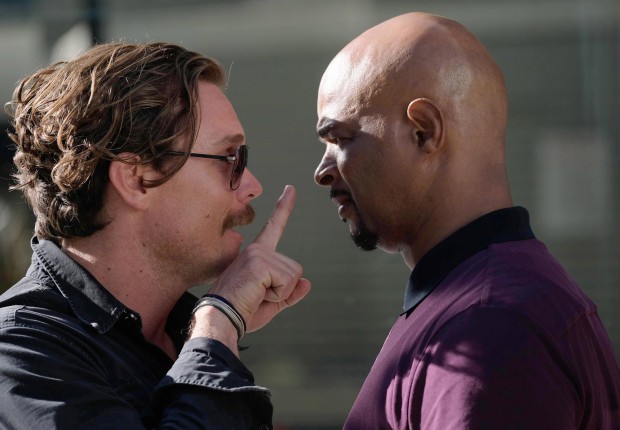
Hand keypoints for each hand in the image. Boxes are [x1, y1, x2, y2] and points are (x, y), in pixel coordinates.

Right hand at [208, 185, 310, 332]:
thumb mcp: (270, 303)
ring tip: (256, 294)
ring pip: (293, 275)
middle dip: (283, 289)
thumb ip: (289, 293)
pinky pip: (287, 281)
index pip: (274, 227)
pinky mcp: (259, 261)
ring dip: (279, 292)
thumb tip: (307, 283)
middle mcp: (257, 249)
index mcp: (257, 254)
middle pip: (294, 269)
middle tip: (258, 295)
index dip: (284, 208)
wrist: (221, 319)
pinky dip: (277, 294)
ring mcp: (257, 253)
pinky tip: (257, 294)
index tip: (291, 188)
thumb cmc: (241, 311)